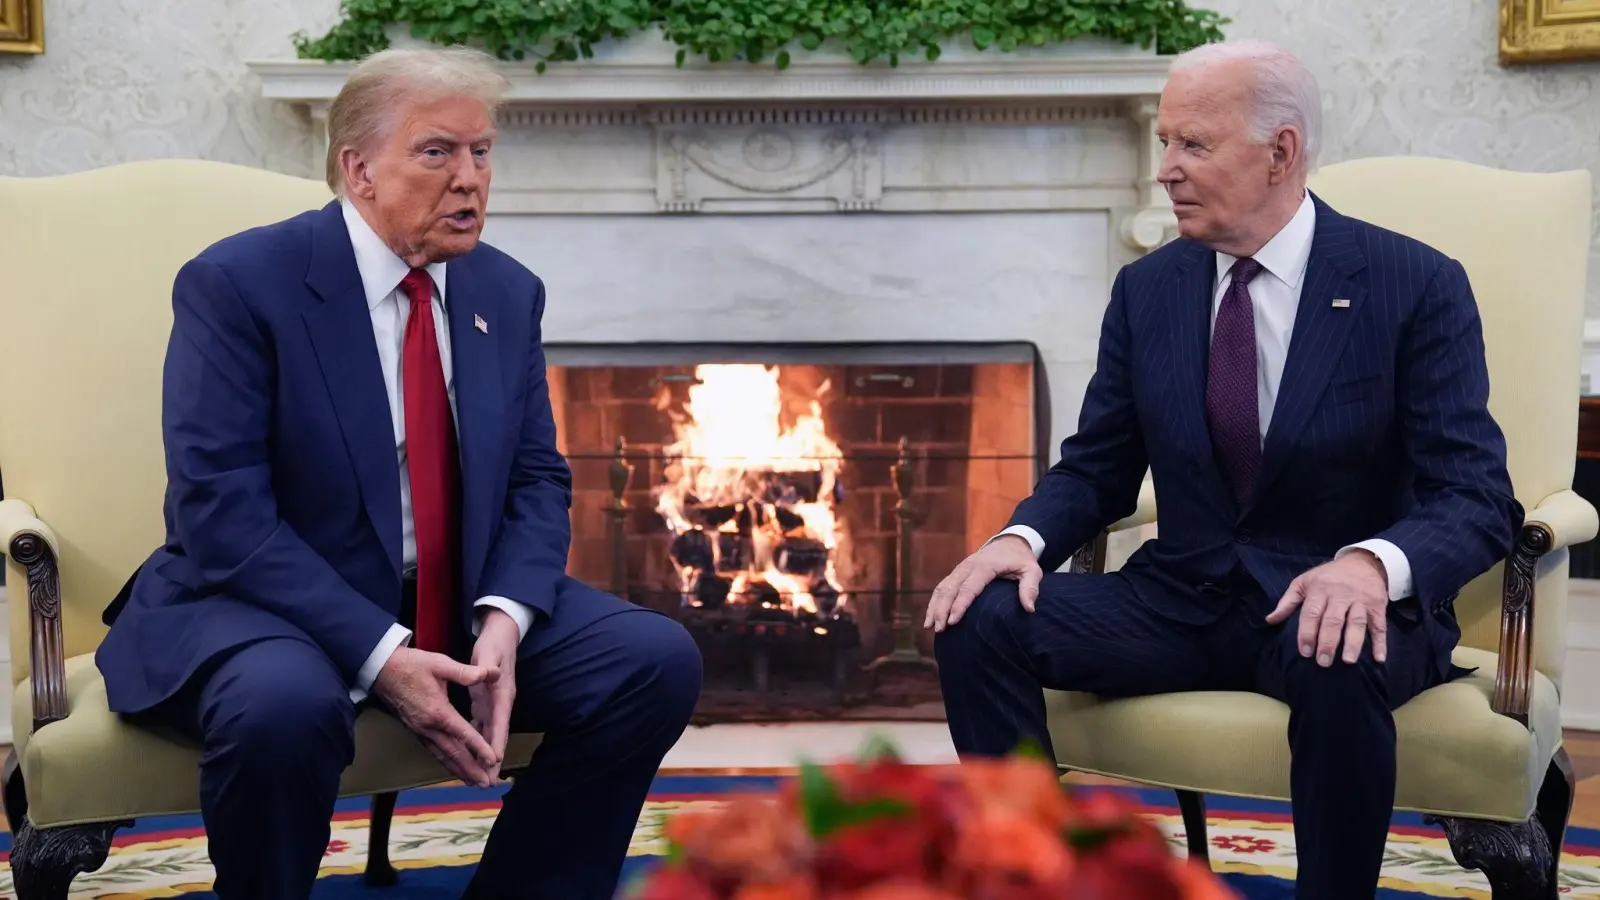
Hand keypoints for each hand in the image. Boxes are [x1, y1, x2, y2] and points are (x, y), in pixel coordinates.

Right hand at [374, 647, 501, 787]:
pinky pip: (433, 751)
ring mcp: (420, 731)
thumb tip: (492, 673)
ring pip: (442, 756)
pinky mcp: (415, 730)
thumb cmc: (411, 665)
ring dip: (458, 770)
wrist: (381, 669)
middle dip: (470, 770)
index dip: (479, 748)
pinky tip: (453, 766)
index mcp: (438, 711)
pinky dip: (445, 762)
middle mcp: (428, 727)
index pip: (463, 734)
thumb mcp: (440, 664)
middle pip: (452, 753)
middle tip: (486, 784)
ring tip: (473, 782)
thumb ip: (466, 672)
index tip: (493, 760)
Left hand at [470, 609, 519, 781]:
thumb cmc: (494, 644)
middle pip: (497, 736)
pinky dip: (478, 743)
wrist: (501, 635)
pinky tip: (471, 756)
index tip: (493, 761)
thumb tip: (491, 674)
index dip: (496, 742)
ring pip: (490, 735)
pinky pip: (482, 728)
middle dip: (493, 760)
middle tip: (488, 782)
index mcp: (502, 694)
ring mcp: (494, 705)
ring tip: (481, 778)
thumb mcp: (489, 653)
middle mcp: (501, 704)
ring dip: (485, 757)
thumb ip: (487, 666)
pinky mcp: (486, 704)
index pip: (500, 722)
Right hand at [924, 535, 1041, 631]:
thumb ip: (1030, 588)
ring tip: (930, 626)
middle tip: (939, 629)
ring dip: (935, 607)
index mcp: (985, 566)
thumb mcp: (1032, 570)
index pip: (969, 588)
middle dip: (942, 609)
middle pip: (950, 589)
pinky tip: (930, 617)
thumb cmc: (1021, 560)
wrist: (1009, 542)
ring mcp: (960, 569)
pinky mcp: (957, 573)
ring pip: (942, 587)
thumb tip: (1030, 608)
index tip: (952, 621)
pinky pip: (942, 587)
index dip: (959, 605)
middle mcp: (968, 566)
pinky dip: (934, 601)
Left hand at [1266, 551, 1389, 666]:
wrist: (1362, 562)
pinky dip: (1381, 642)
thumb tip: (1270, 620)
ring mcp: (1361, 600)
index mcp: (1320, 590)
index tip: (1305, 652)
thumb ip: (1287, 602)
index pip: (1312, 613)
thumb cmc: (1328, 577)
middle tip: (1323, 662)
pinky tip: (1379, 658)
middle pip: (1334, 620)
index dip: (1307, 633)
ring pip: (1357, 622)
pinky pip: (1380, 625)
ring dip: (1354, 642)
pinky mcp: (1378, 606)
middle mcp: (1340, 595)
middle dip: (1328, 642)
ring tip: (1348, 661)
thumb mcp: (1304, 582)